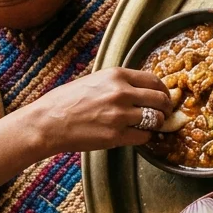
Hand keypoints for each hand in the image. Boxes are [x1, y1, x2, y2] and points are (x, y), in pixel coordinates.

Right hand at [15, 67, 171, 154]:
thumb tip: (142, 89)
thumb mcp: (95, 81)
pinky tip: (137, 135)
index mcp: (117, 75)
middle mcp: (121, 93)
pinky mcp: (116, 136)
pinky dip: (144, 137)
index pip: (154, 80)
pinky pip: (144, 137)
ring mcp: (120, 115)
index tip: (164, 97)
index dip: (164, 91)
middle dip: (165, 108)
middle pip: (160, 100)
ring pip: (156, 119)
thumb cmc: (67, 101)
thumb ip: (119, 83)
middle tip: (163, 114)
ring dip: (156, 124)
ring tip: (149, 125)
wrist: (47, 122)